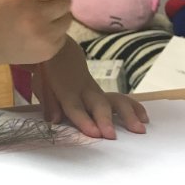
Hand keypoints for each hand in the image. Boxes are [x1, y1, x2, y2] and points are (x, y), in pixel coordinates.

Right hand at [0, 0, 78, 68]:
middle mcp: (36, 15)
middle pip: (67, 0)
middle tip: (39, 0)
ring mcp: (42, 37)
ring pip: (67, 18)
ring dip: (56, 15)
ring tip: (36, 17)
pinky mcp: (47, 52)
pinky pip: (62, 35)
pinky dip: (52, 31)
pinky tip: (34, 31)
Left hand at [32, 36, 148, 138]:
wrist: (59, 48)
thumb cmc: (48, 69)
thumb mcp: (42, 83)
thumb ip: (50, 102)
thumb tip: (54, 120)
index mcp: (66, 89)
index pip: (75, 106)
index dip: (84, 120)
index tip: (95, 133)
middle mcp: (84, 90)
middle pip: (97, 105)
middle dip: (105, 120)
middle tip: (112, 135)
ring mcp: (95, 90)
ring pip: (114, 100)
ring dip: (127, 115)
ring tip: (139, 129)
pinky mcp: (102, 92)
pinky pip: (120, 98)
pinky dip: (133, 107)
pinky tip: (143, 118)